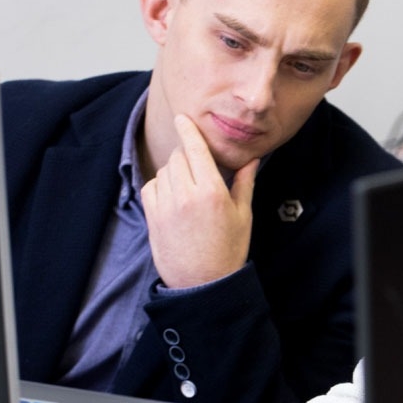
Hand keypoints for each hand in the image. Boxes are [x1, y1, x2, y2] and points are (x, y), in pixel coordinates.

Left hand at [141, 114, 258, 288]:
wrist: (204, 284)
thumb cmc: (228, 251)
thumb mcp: (243, 216)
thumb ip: (244, 183)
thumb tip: (251, 159)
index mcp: (213, 191)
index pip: (195, 148)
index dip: (188, 129)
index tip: (182, 118)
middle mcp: (187, 194)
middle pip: (178, 156)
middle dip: (186, 157)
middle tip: (197, 169)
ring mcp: (166, 206)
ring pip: (164, 171)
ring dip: (174, 172)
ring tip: (188, 189)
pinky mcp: (153, 217)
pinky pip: (151, 187)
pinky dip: (159, 186)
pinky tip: (173, 198)